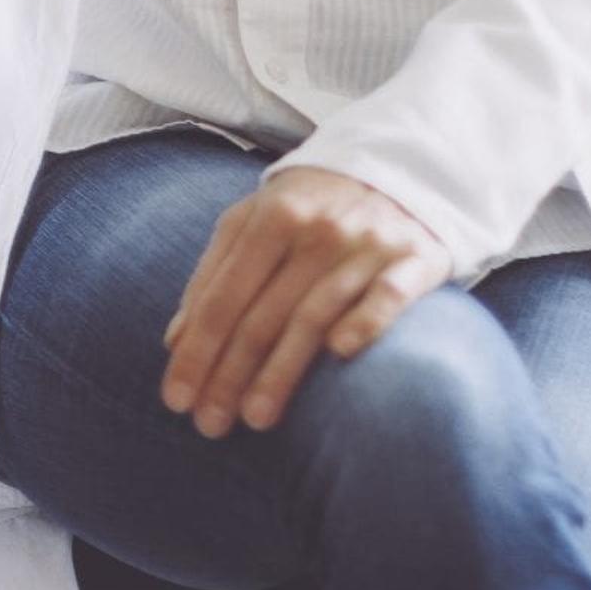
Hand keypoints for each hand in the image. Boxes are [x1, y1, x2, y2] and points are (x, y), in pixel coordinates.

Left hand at [160, 166, 449, 437]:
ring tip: (255, 418)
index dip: (197, 351)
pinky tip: (339, 354)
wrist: (401, 164)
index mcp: (270, 218)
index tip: (176, 400)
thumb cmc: (310, 206)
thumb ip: (213, 274)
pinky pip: (388, 296)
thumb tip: (175, 341)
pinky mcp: (415, 260)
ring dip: (282, 371)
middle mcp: (317, 230)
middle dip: (230, 374)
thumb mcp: (253, 222)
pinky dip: (365, 321)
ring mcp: (367, 245)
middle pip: (262, 314)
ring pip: (314, 315)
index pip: (222, 297)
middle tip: (209, 425)